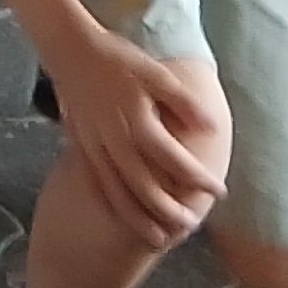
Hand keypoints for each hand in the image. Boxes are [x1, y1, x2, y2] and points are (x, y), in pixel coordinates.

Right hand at [45, 33, 230, 255]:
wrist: (68, 49)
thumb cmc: (116, 58)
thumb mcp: (154, 71)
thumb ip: (183, 101)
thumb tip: (212, 126)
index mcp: (136, 119)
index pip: (173, 158)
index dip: (196, 177)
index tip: (219, 190)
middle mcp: (115, 139)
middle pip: (144, 184)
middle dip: (168, 209)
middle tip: (190, 226)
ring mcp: (95, 146)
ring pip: (118, 191)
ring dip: (139, 217)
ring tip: (159, 238)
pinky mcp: (82, 147)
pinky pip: (98, 184)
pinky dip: (113, 204)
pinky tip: (123, 217)